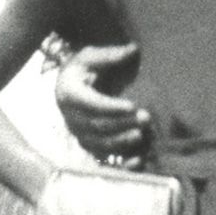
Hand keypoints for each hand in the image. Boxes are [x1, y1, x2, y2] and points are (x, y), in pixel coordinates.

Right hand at [56, 44, 150, 165]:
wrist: (70, 86)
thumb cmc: (84, 68)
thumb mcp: (91, 56)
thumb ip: (110, 55)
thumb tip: (132, 49)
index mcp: (69, 94)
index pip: (91, 104)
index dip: (111, 107)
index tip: (133, 105)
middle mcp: (71, 118)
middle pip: (97, 126)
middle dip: (122, 124)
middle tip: (146, 118)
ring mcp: (79, 135)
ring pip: (100, 145)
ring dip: (122, 142)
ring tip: (142, 135)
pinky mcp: (89, 146)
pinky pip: (103, 161)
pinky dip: (119, 165)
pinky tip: (138, 162)